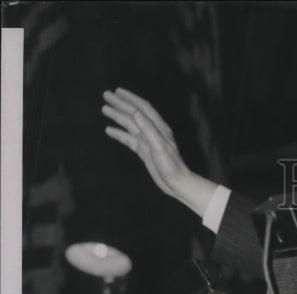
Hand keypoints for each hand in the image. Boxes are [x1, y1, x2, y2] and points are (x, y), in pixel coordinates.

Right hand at [102, 87, 215, 216]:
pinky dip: (119, 133)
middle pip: (134, 114)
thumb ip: (147, 129)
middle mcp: (152, 131)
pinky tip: (109, 130)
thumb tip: (135, 112)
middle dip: (120, 104)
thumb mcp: (159, 146)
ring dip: (117, 116)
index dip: (130, 98)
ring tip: (104, 109)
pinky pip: (129, 139)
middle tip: (105, 95)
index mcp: (158, 127)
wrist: (176, 183)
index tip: (116, 91)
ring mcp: (147, 141)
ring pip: (129, 125)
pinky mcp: (143, 151)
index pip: (142, 108)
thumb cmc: (171, 166)